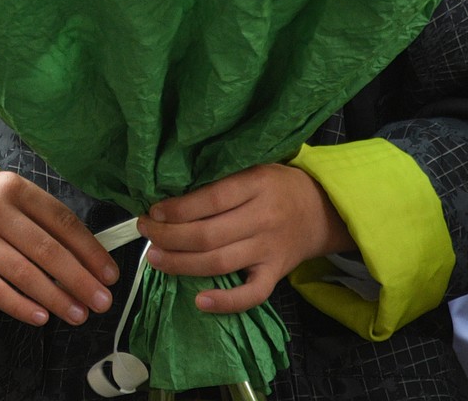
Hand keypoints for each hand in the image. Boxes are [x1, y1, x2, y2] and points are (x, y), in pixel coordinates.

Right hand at [0, 171, 119, 327]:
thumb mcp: (10, 197)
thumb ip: (43, 220)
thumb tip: (88, 258)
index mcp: (13, 186)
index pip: (61, 220)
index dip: (89, 250)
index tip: (109, 274)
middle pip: (46, 249)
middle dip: (80, 279)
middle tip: (102, 301)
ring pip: (23, 273)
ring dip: (56, 298)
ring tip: (78, 314)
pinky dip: (21, 306)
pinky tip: (41, 317)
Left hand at [137, 163, 352, 313]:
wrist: (322, 210)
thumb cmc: (276, 184)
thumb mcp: (251, 166)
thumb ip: (220, 177)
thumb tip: (170, 188)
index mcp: (255, 185)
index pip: (211, 199)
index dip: (178, 208)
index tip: (153, 211)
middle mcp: (262, 218)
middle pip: (208, 234)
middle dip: (169, 236)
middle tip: (145, 233)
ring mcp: (269, 250)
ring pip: (220, 262)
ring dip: (182, 264)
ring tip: (155, 258)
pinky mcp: (276, 274)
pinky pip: (252, 294)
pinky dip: (226, 302)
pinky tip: (199, 301)